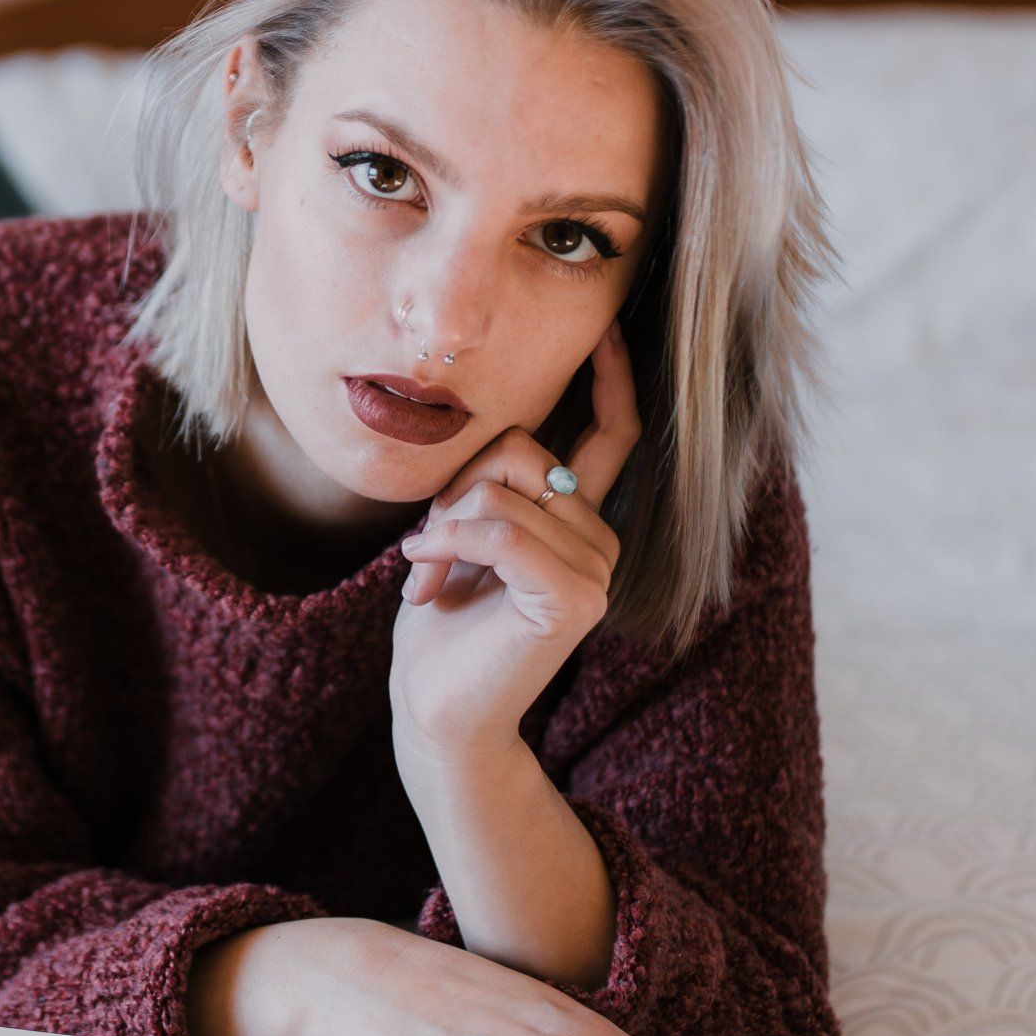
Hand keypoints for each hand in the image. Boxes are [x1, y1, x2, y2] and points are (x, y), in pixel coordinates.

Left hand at [389, 320, 640, 774]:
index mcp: (579, 520)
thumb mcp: (460, 531)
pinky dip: (445, 546)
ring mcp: (595, 570)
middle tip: (427, 548)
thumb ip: (491, 483)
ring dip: (443, 525)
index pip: (612, 435)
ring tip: (427, 576)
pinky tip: (423, 582)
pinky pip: (498, 530)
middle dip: (454, 485)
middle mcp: (601, 539)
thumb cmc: (442, 623)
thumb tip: (503, 431)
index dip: (612, 378)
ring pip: (502, 488)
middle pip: (520, 448)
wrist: (435, 710)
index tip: (604, 325)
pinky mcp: (573, 598)